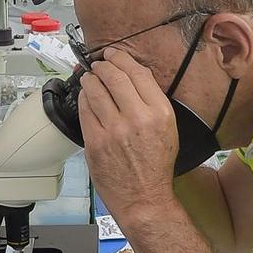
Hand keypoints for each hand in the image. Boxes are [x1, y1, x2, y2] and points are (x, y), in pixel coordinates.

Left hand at [77, 46, 179, 233]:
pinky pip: (85, 110)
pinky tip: (85, 97)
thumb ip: (152, 102)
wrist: (144, 198)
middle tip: (98, 64)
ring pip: (95, 90)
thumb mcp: (168, 129)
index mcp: (160, 113)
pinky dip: (83, 99)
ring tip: (89, 78)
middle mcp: (137, 118)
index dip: (121, 59)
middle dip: (103, 66)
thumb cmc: (156, 165)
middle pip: (114, 77)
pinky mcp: (95, 141)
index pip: (137, 73)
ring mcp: (114, 130)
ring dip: (89, 79)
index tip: (114, 55)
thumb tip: (133, 75)